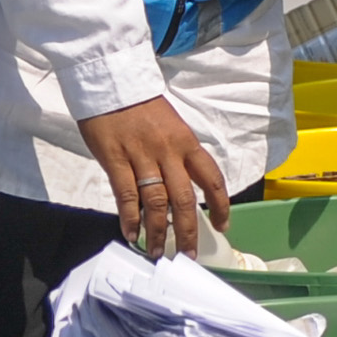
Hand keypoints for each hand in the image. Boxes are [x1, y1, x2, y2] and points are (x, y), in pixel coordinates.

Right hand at [79, 93, 227, 259]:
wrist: (112, 81)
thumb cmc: (142, 105)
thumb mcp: (171, 126)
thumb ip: (178, 155)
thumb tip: (183, 187)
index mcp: (186, 142)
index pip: (211, 178)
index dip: (220, 205)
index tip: (223, 225)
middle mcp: (168, 152)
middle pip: (184, 199)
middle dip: (188, 231)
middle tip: (187, 255)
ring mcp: (141, 156)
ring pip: (156, 202)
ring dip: (158, 231)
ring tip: (157, 251)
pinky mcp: (116, 159)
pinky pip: (126, 194)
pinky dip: (130, 217)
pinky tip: (131, 233)